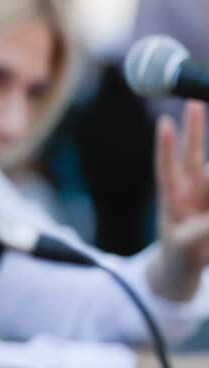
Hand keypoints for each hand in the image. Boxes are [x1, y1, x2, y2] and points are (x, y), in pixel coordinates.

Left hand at [149, 100, 208, 299]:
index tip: (163, 123)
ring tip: (197, 113)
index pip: (166, 167)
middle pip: (193, 154)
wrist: (185, 266)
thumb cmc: (180, 252)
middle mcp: (189, 189)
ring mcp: (205, 193)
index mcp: (171, 197)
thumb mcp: (185, 244)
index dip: (165, 146)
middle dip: (194, 128)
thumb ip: (201, 229)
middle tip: (192, 101)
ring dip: (201, 143)